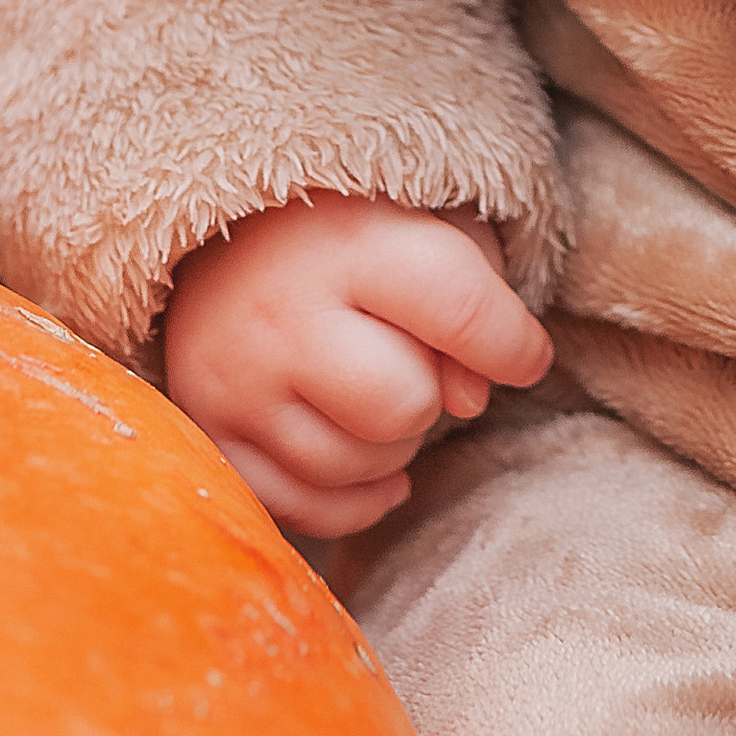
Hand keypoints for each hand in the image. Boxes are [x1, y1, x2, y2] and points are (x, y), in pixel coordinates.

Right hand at [163, 189, 551, 535]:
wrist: (223, 235)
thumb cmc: (353, 225)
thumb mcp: (432, 224)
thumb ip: (475, 298)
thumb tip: (473, 400)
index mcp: (348, 244)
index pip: (460, 309)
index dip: (513, 345)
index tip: (527, 356)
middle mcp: (279, 317)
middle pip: (405, 407)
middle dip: (430, 392)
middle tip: (413, 359)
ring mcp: (232, 386)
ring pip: (356, 467)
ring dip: (389, 442)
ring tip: (371, 386)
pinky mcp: (208, 440)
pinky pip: (305, 512)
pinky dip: (351, 495)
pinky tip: (362, 450)